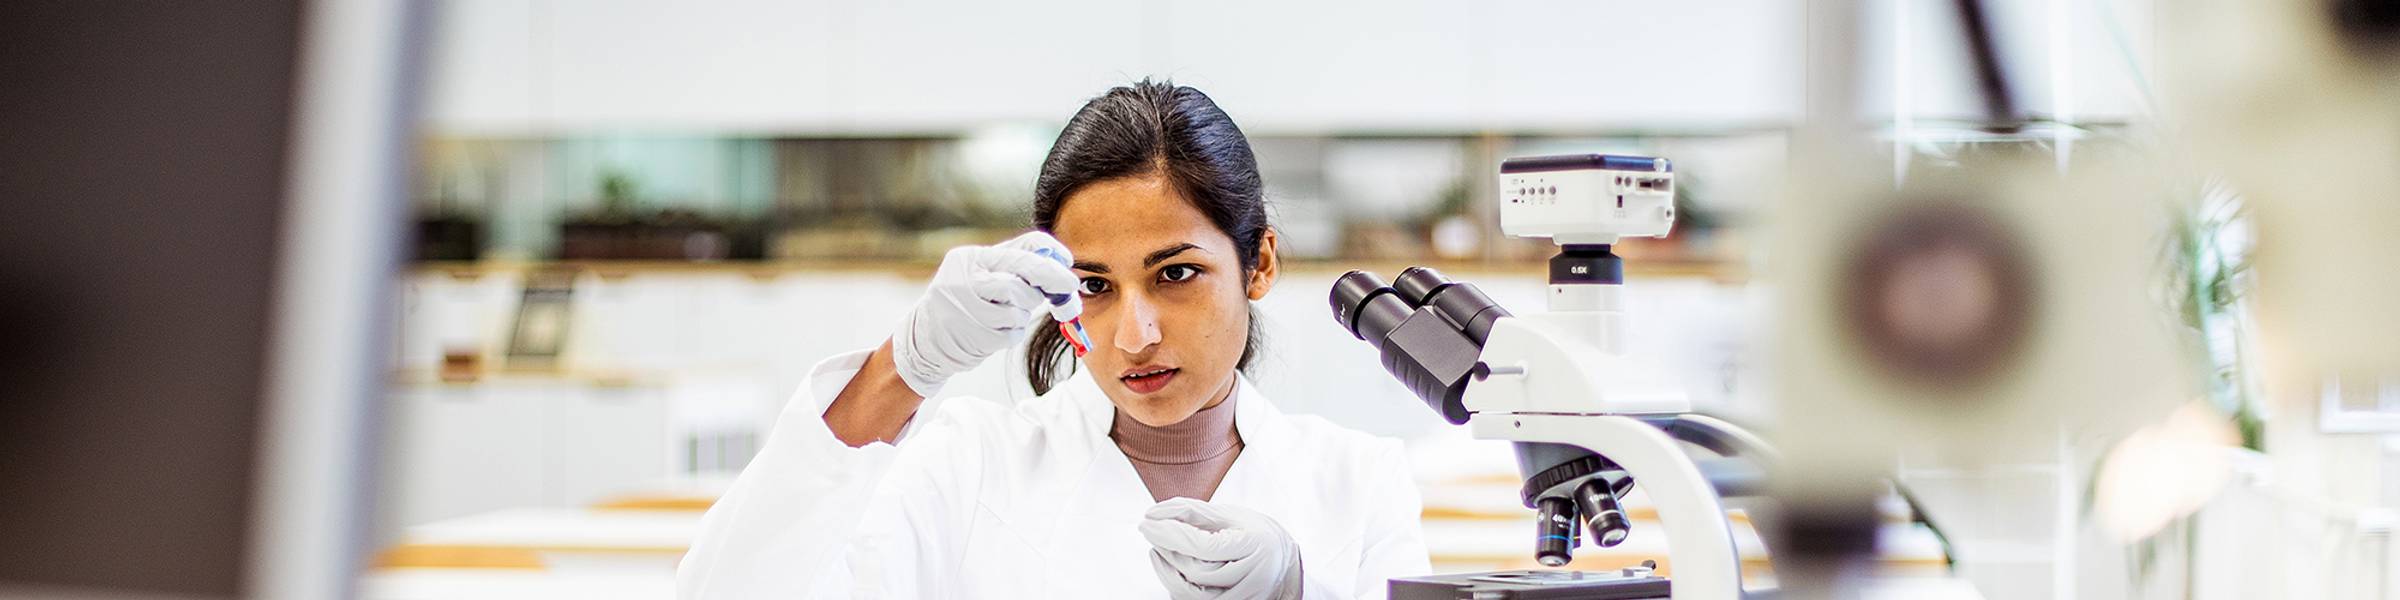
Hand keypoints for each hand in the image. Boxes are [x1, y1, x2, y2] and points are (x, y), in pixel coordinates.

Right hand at [889, 231, 1081, 396]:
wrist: (924, 340)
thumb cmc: (963, 304)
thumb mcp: (980, 275)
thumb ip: (1014, 267)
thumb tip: (1060, 266)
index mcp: (972, 257)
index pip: (1024, 244)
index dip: (1052, 254)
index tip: (1069, 265)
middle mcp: (968, 276)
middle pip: (1026, 271)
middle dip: (1053, 280)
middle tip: (1068, 288)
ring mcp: (970, 305)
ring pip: (1022, 304)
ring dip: (1023, 312)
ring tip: (1004, 314)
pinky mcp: (976, 333)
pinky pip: (1014, 330)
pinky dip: (1013, 332)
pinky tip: (994, 330)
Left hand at [1138, 498, 1303, 599]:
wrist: (1284, 565)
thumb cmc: (1257, 535)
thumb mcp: (1230, 515)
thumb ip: (1193, 511)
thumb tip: (1155, 513)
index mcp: (1255, 546)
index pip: (1204, 546)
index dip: (1171, 534)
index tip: (1148, 520)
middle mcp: (1252, 577)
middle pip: (1197, 571)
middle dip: (1167, 549)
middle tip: (1151, 529)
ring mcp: (1242, 597)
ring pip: (1192, 592)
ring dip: (1167, 569)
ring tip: (1157, 548)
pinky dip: (1176, 584)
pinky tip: (1168, 565)